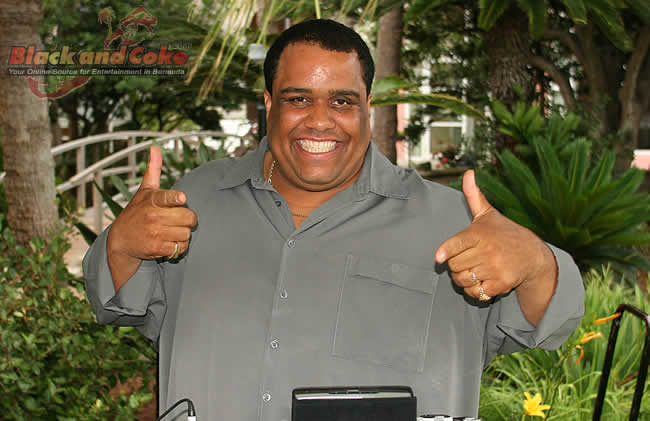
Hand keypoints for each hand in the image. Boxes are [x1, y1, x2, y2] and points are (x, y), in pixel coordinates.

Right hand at [106, 146, 196, 289]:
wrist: (120, 240)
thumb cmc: (136, 212)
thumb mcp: (144, 190)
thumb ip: (153, 170)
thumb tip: (155, 147)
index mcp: (152, 200)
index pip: (167, 197)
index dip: (177, 198)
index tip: (182, 198)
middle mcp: (153, 216)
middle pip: (189, 217)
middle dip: (188, 219)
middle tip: (180, 219)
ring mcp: (155, 233)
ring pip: (186, 234)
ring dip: (184, 234)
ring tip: (173, 231)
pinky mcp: (156, 249)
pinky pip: (180, 248)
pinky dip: (179, 247)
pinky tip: (170, 242)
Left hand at [435, 170, 556, 307]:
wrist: (533, 255)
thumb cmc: (504, 233)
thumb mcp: (488, 214)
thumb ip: (474, 196)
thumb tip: (469, 173)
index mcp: (480, 233)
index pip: (459, 243)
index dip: (448, 250)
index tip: (439, 257)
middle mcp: (488, 251)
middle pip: (454, 265)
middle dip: (456, 264)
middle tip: (467, 259)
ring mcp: (495, 268)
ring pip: (462, 280)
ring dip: (463, 278)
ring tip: (473, 270)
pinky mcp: (501, 284)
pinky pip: (475, 293)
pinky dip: (474, 291)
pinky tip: (482, 281)